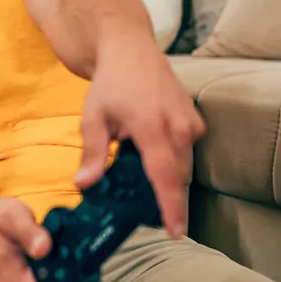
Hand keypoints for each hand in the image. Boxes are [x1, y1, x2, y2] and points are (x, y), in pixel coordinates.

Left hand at [75, 33, 204, 237]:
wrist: (130, 49)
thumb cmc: (110, 83)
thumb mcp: (93, 118)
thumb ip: (93, 154)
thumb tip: (85, 184)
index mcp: (152, 128)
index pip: (165, 178)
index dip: (170, 208)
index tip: (175, 232)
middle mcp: (179, 127)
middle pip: (176, 178)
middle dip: (166, 201)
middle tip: (146, 218)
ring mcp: (190, 123)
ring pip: (183, 166)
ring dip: (167, 182)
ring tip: (146, 192)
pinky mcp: (194, 120)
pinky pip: (186, 152)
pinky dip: (171, 163)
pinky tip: (150, 164)